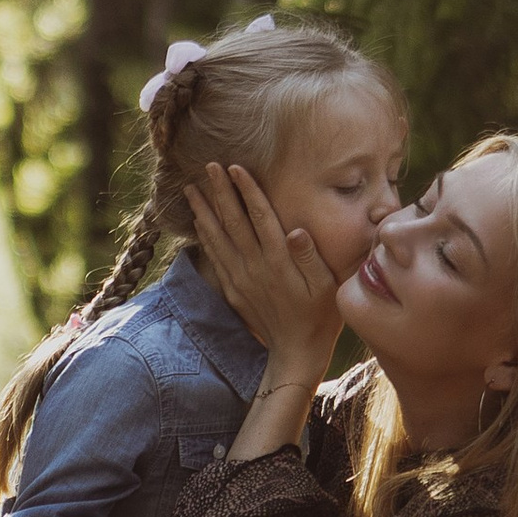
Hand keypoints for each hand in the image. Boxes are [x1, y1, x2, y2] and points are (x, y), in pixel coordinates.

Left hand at [184, 162, 342, 378]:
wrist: (296, 350)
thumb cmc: (320, 315)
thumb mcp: (326, 286)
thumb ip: (310, 258)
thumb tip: (297, 230)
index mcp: (279, 261)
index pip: (261, 218)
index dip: (248, 191)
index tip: (236, 168)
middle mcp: (255, 266)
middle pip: (233, 221)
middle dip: (220, 191)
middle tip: (208, 166)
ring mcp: (241, 277)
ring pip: (217, 237)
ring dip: (203, 211)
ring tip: (191, 189)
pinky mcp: (234, 288)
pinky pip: (215, 256)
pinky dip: (204, 236)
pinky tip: (198, 222)